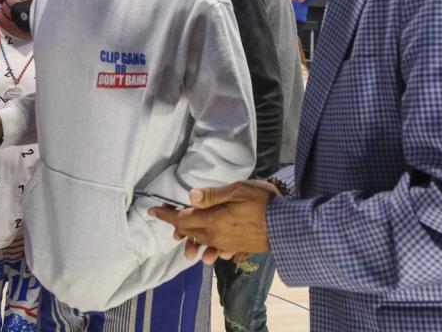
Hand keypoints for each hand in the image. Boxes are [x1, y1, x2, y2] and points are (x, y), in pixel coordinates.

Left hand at [149, 179, 279, 264]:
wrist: (288, 226)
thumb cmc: (264, 203)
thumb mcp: (238, 190)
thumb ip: (213, 195)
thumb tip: (190, 197)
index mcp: (213, 221)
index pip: (182, 219)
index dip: (166, 215)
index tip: (152, 210)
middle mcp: (216, 236)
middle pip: (190, 232)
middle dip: (176, 226)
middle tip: (167, 216)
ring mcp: (227, 245)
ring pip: (202, 244)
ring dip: (191, 240)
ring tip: (184, 239)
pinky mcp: (238, 249)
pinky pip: (218, 250)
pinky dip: (210, 247)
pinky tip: (211, 246)